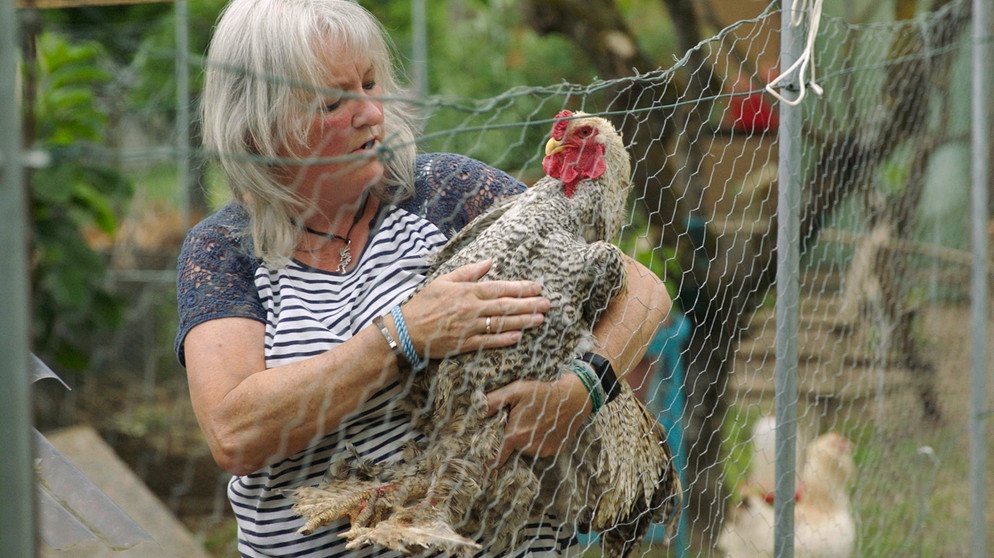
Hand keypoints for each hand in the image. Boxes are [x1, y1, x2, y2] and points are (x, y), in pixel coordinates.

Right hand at [401, 260, 550, 357]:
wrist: (406, 330)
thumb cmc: (424, 303)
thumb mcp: (443, 280)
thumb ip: (468, 272)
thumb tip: (489, 262)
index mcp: (467, 291)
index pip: (500, 288)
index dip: (521, 288)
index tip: (537, 287)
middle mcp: (471, 309)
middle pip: (506, 306)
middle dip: (529, 304)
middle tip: (547, 303)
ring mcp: (469, 328)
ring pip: (501, 324)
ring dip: (523, 321)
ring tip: (540, 319)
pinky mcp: (465, 344)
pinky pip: (489, 341)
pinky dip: (504, 339)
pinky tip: (519, 337)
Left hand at [484, 373, 590, 467]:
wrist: (574, 397)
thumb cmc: (542, 392)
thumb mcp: (515, 391)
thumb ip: (493, 402)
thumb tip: (477, 412)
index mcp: (515, 435)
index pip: (497, 458)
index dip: (489, 463)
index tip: (484, 470)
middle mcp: (529, 447)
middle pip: (513, 449)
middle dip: (512, 440)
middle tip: (519, 424)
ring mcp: (544, 450)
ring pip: (528, 450)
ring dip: (527, 441)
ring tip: (534, 422)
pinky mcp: (556, 450)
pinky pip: (542, 449)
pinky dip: (541, 441)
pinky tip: (545, 427)